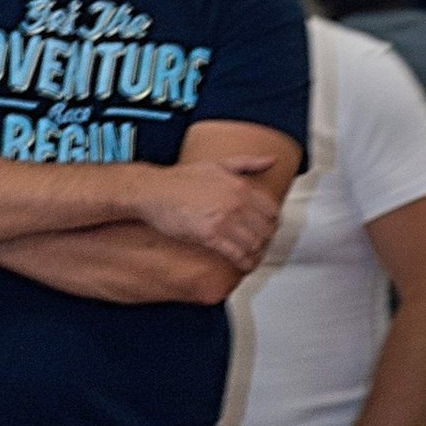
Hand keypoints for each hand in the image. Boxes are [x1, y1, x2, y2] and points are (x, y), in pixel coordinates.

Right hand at [130, 151, 282, 274]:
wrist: (153, 191)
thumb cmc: (180, 179)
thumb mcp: (218, 164)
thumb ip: (248, 163)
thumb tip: (271, 160)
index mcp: (241, 186)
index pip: (272, 210)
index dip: (272, 223)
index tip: (267, 229)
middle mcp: (236, 203)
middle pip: (266, 229)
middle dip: (265, 240)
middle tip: (260, 246)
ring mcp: (224, 220)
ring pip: (254, 243)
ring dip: (256, 254)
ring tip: (253, 258)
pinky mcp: (209, 236)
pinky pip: (236, 254)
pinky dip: (244, 263)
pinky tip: (244, 265)